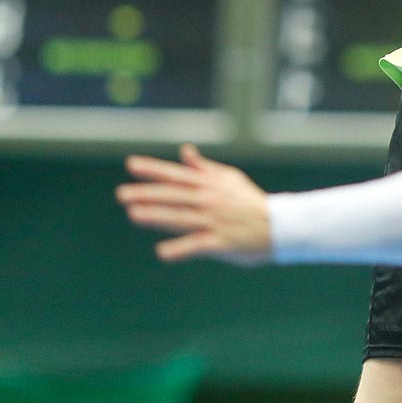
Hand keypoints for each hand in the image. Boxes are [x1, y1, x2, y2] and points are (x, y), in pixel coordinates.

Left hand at [119, 145, 272, 265]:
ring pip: (180, 217)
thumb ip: (203, 168)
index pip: (176, 175)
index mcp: (209, 184)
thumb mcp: (229, 179)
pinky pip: (197, 245)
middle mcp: (209, 201)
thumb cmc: (250, 202)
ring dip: (156, 216)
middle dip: (146, 193)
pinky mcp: (220, 242)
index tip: (131, 165)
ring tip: (134, 214)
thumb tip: (184, 151)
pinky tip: (162, 252)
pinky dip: (180, 249)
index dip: (153, 169)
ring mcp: (214, 222)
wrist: (280, 225)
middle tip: (121, 194)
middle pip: (173, 196)